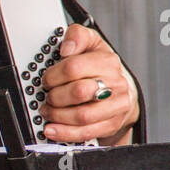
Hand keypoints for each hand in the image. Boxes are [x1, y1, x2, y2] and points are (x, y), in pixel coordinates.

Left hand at [39, 23, 138, 145]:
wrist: (123, 92)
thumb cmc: (101, 68)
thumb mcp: (92, 45)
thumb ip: (78, 36)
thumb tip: (67, 47)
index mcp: (107, 61)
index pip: (74, 67)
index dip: (53, 75)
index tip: (46, 79)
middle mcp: (115, 83)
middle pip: (79, 92)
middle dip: (55, 96)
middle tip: (47, 97)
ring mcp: (116, 105)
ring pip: (82, 115)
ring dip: (58, 116)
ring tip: (47, 112)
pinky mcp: (112, 124)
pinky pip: (86, 133)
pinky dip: (64, 133)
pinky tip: (52, 129)